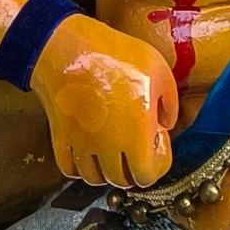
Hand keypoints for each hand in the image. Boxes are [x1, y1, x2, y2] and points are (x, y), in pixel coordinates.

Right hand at [28, 15, 177, 191]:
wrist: (68, 48)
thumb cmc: (114, 56)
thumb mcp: (158, 69)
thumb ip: (170, 103)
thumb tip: (165, 124)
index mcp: (136, 138)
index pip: (148, 176)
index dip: (157, 162)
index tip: (156, 140)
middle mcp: (108, 150)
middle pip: (121, 180)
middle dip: (133, 167)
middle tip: (135, 143)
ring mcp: (82, 147)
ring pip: (94, 178)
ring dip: (106, 170)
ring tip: (113, 148)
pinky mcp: (60, 138)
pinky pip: (69, 168)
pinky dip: (80, 167)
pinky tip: (88, 149)